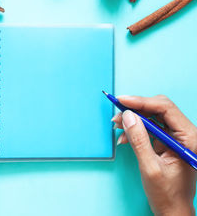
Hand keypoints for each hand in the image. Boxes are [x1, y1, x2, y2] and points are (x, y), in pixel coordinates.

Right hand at [113, 95, 196, 215]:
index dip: (142, 102)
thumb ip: (139, 140)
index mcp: (189, 138)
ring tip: (117, 125)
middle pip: (158, 109)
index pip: (165, 109)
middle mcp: (185, 134)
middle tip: (116, 112)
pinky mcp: (167, 141)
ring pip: (152, 116)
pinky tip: (124, 137)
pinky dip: (135, 129)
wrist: (172, 210)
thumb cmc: (167, 194)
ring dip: (133, 119)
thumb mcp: (150, 167)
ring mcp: (176, 137)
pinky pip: (150, 127)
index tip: (122, 100)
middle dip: (135, 109)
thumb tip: (128, 116)